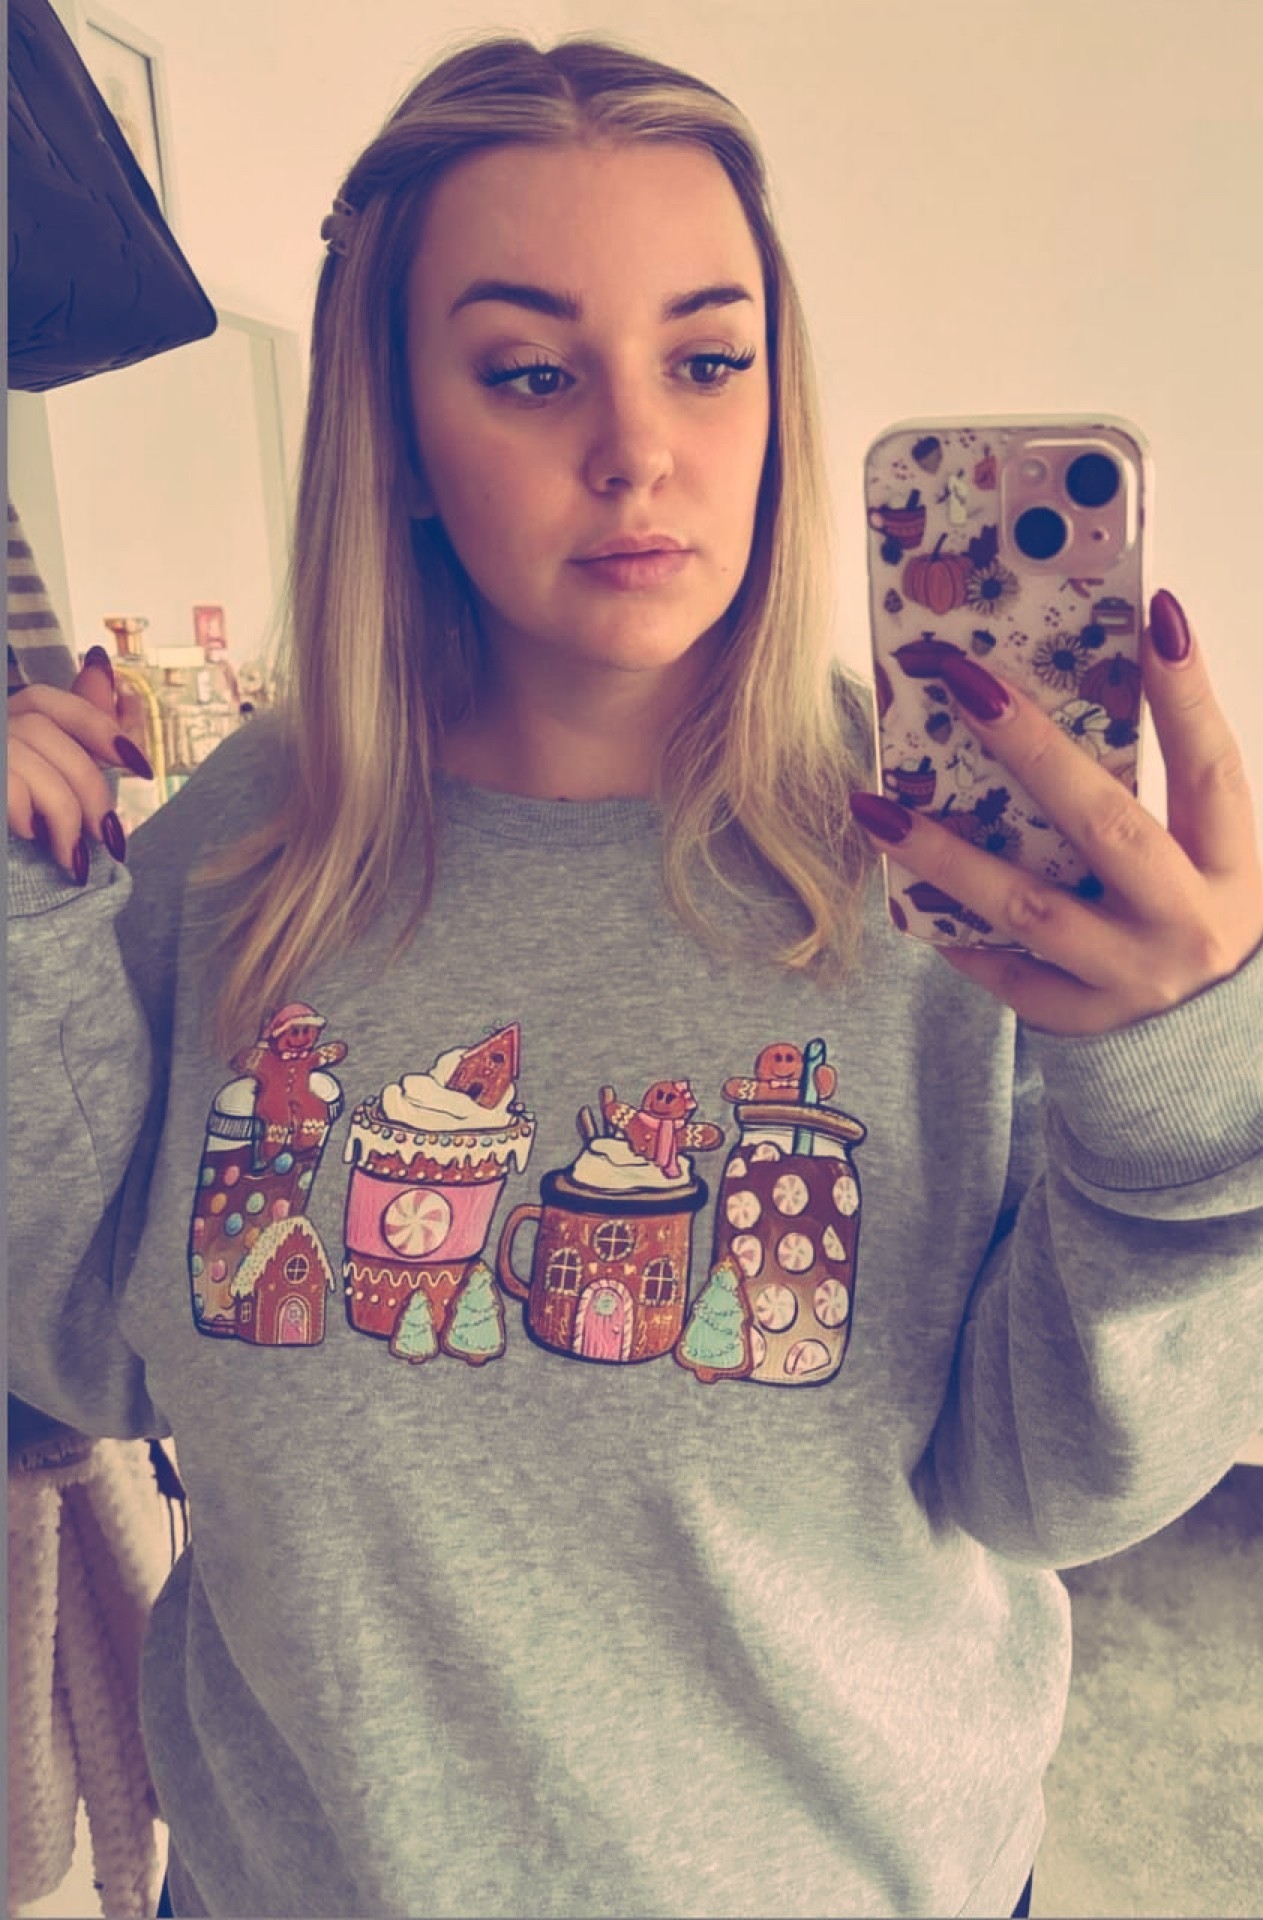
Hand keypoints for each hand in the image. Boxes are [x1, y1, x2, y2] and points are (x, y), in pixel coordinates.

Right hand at [7, 647, 152, 882]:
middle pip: (44, 731)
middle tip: (111, 834)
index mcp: (6, 716)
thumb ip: (85, 729)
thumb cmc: (20, 805)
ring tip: (73, 855)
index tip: (142, 766)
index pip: (47, 698)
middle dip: (89, 787)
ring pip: (30, 762)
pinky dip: (26, 817)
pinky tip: (31, 835)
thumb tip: (111, 677)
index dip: (100, 726)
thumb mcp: (58, 769)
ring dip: (65, 815)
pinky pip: (10, 789)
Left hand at [850, 591, 1262, 1034]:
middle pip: (1108, 827)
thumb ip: (1160, 794)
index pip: (1211, 765)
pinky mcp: (1086, 1022)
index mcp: (1231, 863)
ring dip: (947, 855)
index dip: (1187, 693)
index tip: (1157, 612)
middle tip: (965, 681)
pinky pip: (1009, 975)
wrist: (1213, 1054)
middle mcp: (1189, 920)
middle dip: (1033, 750)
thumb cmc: (1194, 920)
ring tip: (876, 808)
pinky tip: (906, 895)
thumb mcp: (1210, 858)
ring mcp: (1134, 978)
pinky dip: (959, 935)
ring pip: (1031, 908)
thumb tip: (1070, 690)